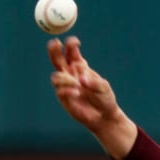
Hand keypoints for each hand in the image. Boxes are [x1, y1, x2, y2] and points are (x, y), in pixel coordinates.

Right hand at [47, 36, 136, 158]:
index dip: (70, 45)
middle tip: (55, 43)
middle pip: (57, 59)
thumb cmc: (105, 99)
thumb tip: (81, 79)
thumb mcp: (104, 88)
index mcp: (80, 67)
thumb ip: (94, 82)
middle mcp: (71, 74)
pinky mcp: (64, 98)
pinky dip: (68, 90)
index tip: (75, 42)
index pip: (71, 52)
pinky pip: (60, 91)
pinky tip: (77, 93)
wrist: (104, 117)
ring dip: (65, 79)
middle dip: (53, 49)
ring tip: (77, 85)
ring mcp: (66, 86)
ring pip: (55, 76)